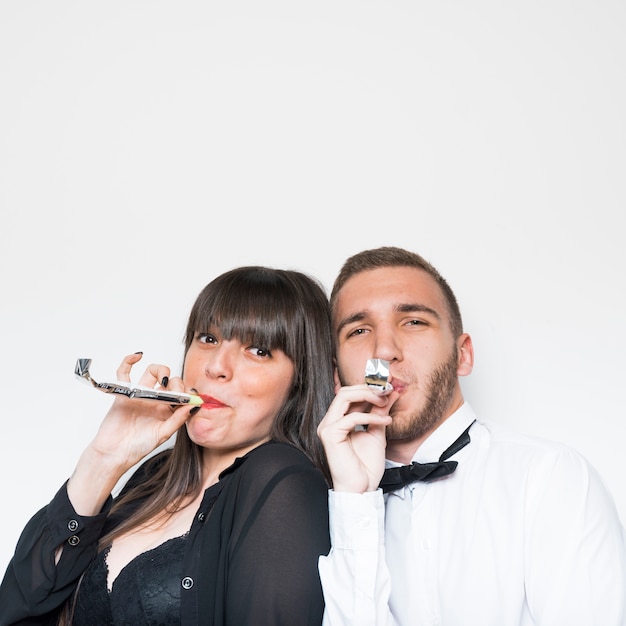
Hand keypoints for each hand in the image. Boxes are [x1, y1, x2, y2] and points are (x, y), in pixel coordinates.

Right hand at [68, 353, 194, 514]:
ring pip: (152, 372)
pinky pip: (124, 372)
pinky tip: (137, 356)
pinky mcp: (124, 393)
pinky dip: (128, 361)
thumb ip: (178, 419)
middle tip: (174, 393)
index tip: (189, 397)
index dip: (187, 391)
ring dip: (160, 369)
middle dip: (175, 382)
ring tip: (163, 379)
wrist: (114, 454)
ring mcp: (140, 394)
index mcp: (167, 409)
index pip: (181, 392)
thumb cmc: (138, 447)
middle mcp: (156, 400)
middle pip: (170, 380)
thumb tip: (195, 405)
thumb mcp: (163, 434)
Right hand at [317, 384, 395, 492]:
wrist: (362, 488)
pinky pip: (351, 417)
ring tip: (385, 402)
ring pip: (344, 397)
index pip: (349, 394)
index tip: (389, 388)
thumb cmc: (366, 466)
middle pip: (345, 391)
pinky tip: (384, 422)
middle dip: (368, 388)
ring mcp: (327, 427)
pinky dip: (370, 416)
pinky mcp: (330, 435)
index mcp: (338, 420)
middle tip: (387, 391)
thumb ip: (380, 412)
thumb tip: (390, 393)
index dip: (369, 388)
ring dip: (368, 396)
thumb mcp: (377, 432)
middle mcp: (330, 421)